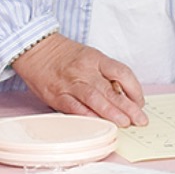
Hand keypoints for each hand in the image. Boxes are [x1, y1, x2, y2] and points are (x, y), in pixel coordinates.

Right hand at [12, 33, 146, 126]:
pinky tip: (99, 124)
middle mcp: (84, 70)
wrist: (34, 48)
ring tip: (124, 123)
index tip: (140, 102)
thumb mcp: (88, 55)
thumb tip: (123, 97)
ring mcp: (70, 84)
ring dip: (111, 113)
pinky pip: (74, 108)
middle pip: (110, 90)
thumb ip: (104, 74)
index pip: (122, 73)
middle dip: (128, 108)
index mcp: (95, 58)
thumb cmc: (64, 54)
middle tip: (140, 120)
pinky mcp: (57, 95)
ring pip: (94, 100)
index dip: (135, 89)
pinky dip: (88, 117)